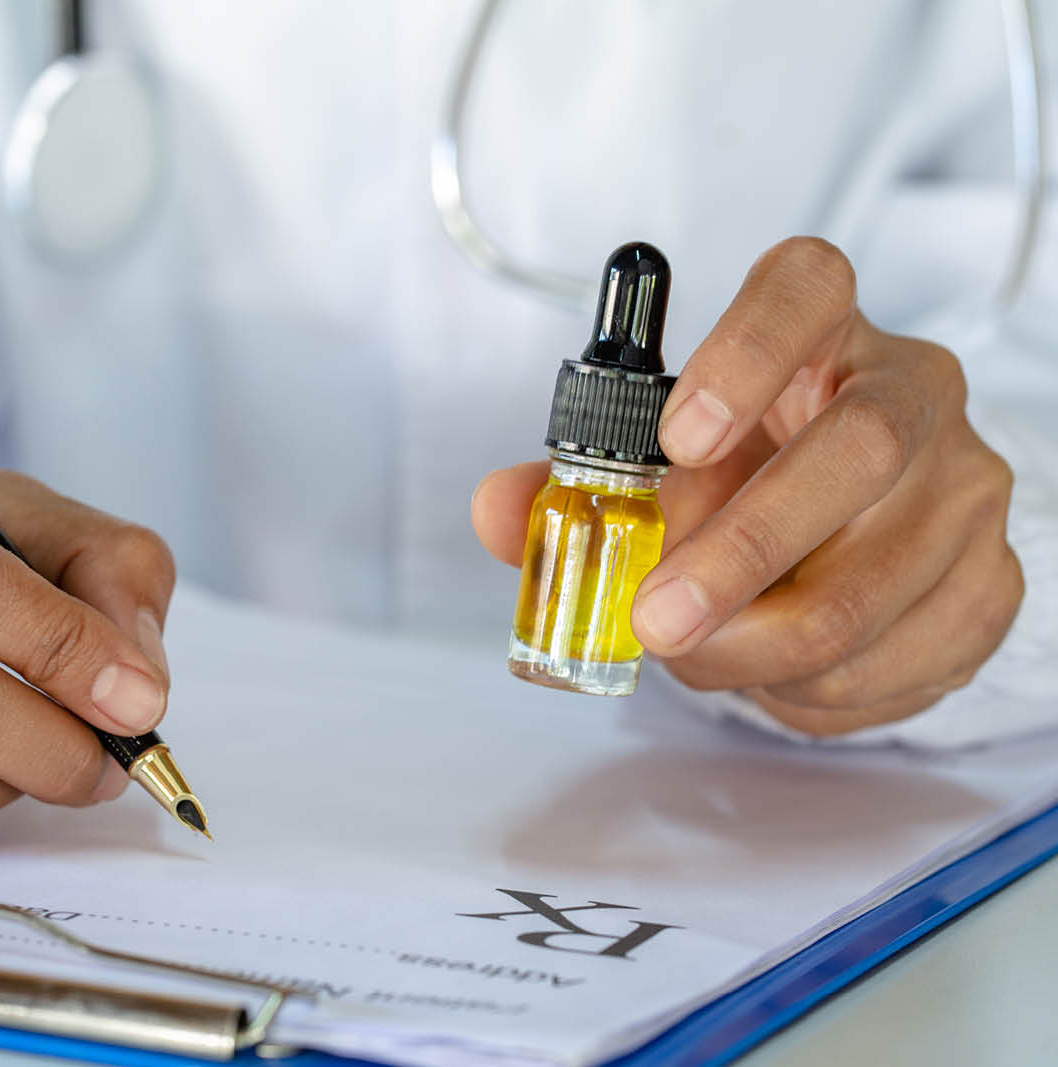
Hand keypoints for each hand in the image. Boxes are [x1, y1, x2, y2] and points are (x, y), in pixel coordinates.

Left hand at [473, 237, 1022, 733]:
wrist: (845, 535)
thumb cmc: (743, 475)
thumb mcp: (658, 463)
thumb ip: (574, 482)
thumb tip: (500, 510)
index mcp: (823, 331)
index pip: (805, 291)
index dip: (742, 354)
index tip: (675, 436)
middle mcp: (913, 392)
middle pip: (859, 452)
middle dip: (742, 552)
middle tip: (655, 617)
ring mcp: (966, 489)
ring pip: (866, 587)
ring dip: (752, 646)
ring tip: (692, 652)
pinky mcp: (988, 583)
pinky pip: (892, 661)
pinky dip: (805, 689)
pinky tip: (765, 669)